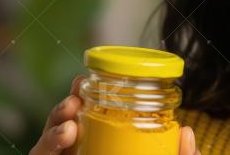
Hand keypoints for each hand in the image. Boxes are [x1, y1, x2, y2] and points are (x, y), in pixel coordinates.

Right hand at [29, 75, 199, 154]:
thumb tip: (186, 131)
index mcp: (97, 154)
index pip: (85, 124)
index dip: (81, 99)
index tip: (84, 81)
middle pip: (58, 133)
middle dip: (61, 111)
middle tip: (75, 101)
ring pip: (43, 152)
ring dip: (51, 133)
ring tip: (69, 128)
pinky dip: (45, 152)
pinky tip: (63, 142)